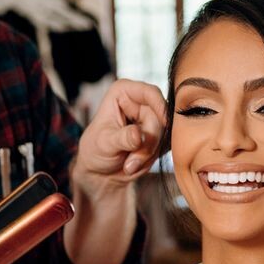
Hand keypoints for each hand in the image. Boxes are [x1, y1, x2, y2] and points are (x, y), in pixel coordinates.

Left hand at [72, 79, 166, 195]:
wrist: (100, 170)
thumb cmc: (96, 150)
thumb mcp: (105, 144)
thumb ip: (123, 138)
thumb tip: (138, 135)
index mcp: (124, 93)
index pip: (150, 93)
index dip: (160, 107)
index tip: (165, 124)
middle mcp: (141, 103)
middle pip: (160, 118)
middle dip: (147, 144)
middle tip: (130, 163)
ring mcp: (152, 120)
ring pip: (165, 135)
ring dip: (148, 154)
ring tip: (128, 164)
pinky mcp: (160, 136)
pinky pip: (167, 146)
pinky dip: (153, 159)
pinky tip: (137, 163)